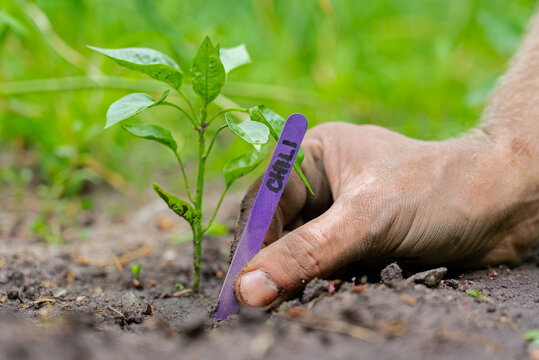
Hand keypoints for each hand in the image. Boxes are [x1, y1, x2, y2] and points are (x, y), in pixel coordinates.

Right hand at [232, 122, 537, 307]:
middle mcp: (321, 182)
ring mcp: (338, 213)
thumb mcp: (367, 219)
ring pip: (297, 251)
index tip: (239, 287)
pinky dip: (316, 284)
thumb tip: (248, 289)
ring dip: (292, 278)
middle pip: (275, 228)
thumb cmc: (437, 190)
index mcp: (314, 154)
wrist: (502, 205)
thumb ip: (307, 253)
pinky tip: (311, 299)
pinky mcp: (355, 240)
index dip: (248, 242)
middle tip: (255, 304)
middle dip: (268, 265)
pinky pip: (322, 265)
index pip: (264, 200)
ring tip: (280, 306)